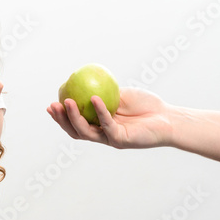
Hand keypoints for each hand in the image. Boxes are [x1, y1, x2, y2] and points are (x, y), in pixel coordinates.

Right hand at [47, 88, 173, 148]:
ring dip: (74, 117)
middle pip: (75, 131)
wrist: (167, 118)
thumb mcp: (119, 94)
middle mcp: (101, 134)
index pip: (75, 123)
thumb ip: (103, 92)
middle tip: (53, 106)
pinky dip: (99, 111)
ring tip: (66, 102)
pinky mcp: (121, 140)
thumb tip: (82, 80)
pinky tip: (94, 99)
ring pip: (86, 132)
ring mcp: (110, 138)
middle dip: (61, 120)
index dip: (61, 116)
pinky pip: (107, 125)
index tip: (51, 103)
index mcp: (98, 125)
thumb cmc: (145, 105)